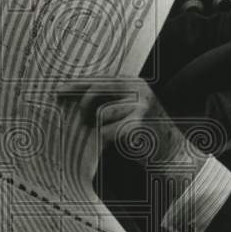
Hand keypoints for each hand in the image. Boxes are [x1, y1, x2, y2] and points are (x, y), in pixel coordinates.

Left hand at [57, 77, 206, 173]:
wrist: (172, 153)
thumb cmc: (145, 132)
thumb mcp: (129, 108)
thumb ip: (108, 100)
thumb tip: (74, 98)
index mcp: (135, 83)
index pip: (100, 79)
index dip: (77, 85)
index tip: (58, 92)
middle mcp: (139, 90)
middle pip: (97, 91)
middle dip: (83, 106)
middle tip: (82, 120)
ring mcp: (140, 107)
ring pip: (101, 114)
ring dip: (99, 128)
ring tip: (110, 134)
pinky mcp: (137, 126)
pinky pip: (106, 132)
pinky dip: (105, 140)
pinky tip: (118, 143)